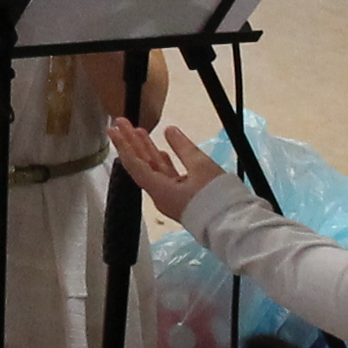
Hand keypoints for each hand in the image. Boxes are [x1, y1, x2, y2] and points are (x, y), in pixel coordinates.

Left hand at [104, 116, 228, 214]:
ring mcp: (170, 197)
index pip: (134, 164)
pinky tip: (160, 152)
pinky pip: (164, 177)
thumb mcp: (201, 166)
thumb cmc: (216, 198)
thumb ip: (183, 147)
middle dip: (131, 143)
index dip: (123, 144)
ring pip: (153, 170)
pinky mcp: (180, 197)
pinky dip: (161, 162)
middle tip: (122, 123)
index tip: (114, 129)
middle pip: (140, 165)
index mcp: (159, 190)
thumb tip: (171, 131)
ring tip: (139, 131)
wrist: (232, 224)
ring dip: (146, 150)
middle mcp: (160, 195)